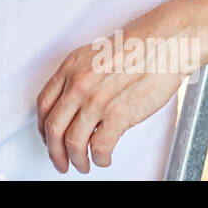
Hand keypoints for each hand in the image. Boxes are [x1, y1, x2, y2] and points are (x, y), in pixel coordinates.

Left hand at [35, 8, 193, 174]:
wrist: (164, 42)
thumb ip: (81, 78)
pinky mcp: (118, 114)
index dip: (43, 128)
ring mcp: (96, 100)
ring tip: (83, 164)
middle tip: (60, 161)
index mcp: (71, 68)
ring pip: (73, 142)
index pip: (44, 105)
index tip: (48, 138)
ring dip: (76, 160)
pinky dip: (99, 158)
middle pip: (53, 128)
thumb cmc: (138, 47)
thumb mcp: (96, 55)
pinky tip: (103, 158)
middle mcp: (78, 84)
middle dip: (54, 152)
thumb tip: (74, 103)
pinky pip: (99, 147)